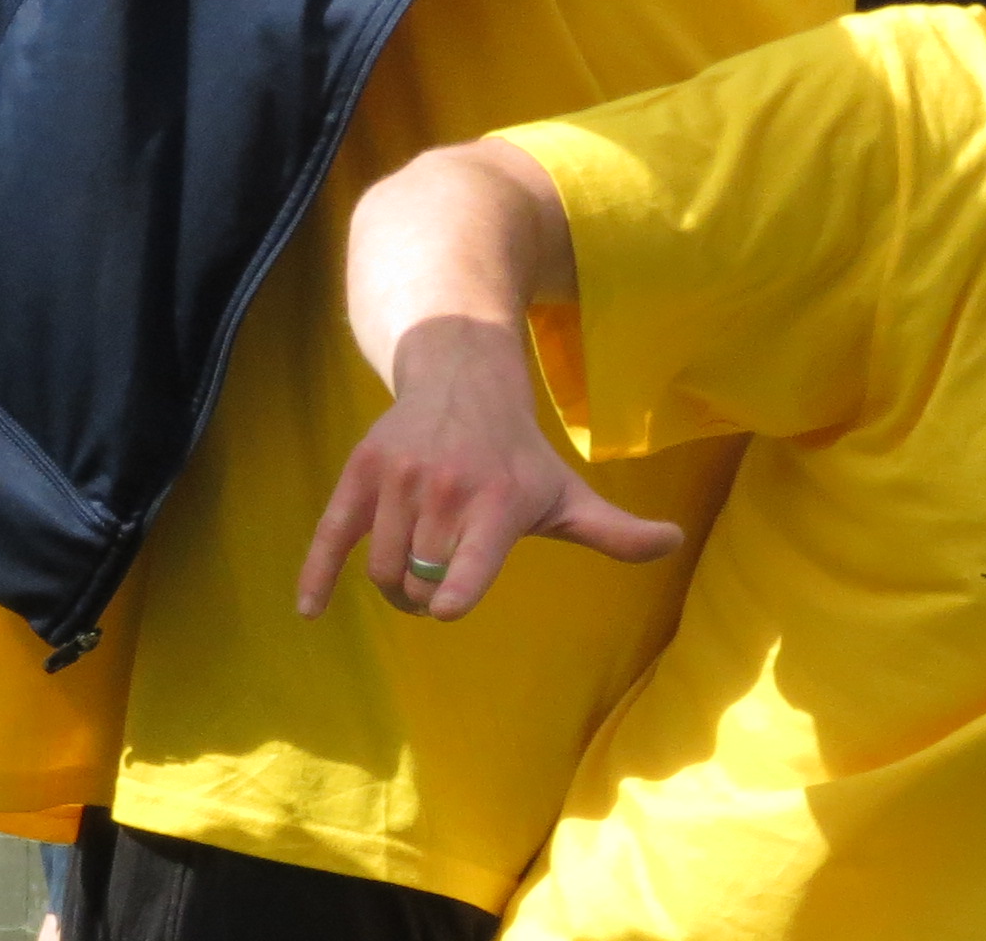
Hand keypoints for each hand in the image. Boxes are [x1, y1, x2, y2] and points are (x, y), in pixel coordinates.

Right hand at [296, 315, 682, 620]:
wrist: (460, 376)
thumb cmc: (517, 450)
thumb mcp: (566, 488)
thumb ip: (615, 530)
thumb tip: (676, 543)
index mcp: (497, 505)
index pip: (468, 569)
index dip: (455, 593)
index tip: (446, 607)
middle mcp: (446, 490)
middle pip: (420, 583)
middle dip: (426, 596)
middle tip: (439, 579)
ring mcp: (399, 481)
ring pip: (382, 568)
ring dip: (393, 585)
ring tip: (412, 568)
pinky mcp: (361, 474)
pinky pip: (331, 534)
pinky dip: (317, 575)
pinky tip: (309, 609)